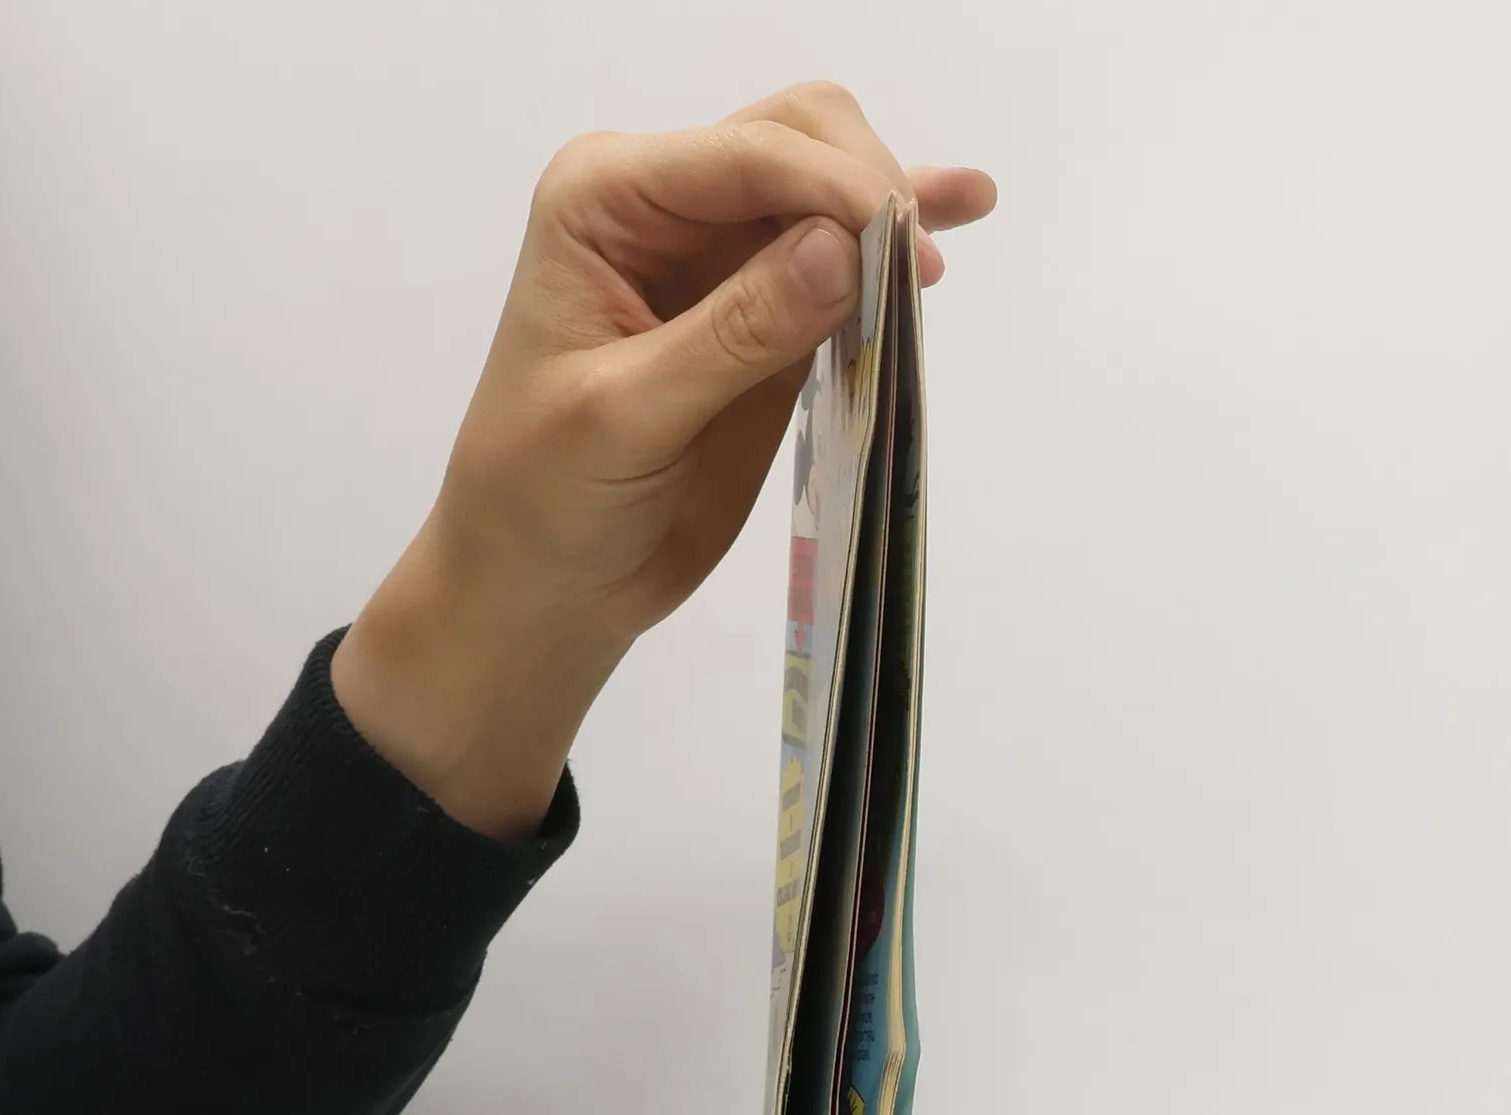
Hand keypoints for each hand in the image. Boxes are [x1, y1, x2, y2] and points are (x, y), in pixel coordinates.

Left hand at [331, 82, 995, 838]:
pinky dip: (896, 243)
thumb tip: (843, 250)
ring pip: (829, 188)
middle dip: (863, 190)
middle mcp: (665, 206)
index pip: (742, 154)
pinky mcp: (769, 318)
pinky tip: (964, 210)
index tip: (902, 252)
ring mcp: (721, 258)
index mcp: (606, 200)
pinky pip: (842, 260)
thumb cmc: (546, 498)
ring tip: (946, 251)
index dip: (832, 187)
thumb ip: (735, 333)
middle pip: (796, 139)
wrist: (546, 580)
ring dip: (893, 209)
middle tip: (913, 278)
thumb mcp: (627, 416)